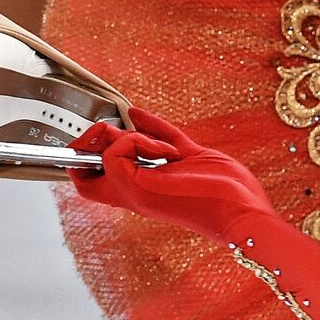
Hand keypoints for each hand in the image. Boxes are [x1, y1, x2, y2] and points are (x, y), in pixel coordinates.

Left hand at [67, 107, 274, 242]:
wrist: (239, 208)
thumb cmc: (196, 207)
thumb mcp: (143, 189)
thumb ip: (119, 165)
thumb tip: (112, 145)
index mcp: (128, 195)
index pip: (88, 181)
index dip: (80, 161)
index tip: (84, 144)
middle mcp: (143, 181)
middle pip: (108, 159)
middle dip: (102, 141)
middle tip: (109, 130)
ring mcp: (166, 168)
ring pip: (136, 144)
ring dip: (133, 132)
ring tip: (142, 134)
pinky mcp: (189, 157)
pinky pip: (165, 134)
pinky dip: (150, 122)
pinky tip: (136, 112)